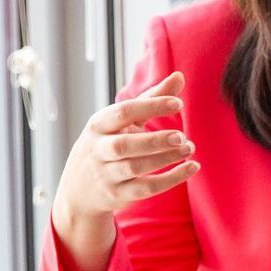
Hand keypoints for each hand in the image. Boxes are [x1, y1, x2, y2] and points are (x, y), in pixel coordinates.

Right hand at [54, 71, 198, 225]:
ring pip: (135, 167)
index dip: (151, 106)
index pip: (123, 112)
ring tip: (189, 148)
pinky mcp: (117, 195)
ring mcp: (106, 174)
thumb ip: (151, 98)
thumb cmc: (107, 144)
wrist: (78, 191)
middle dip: (154, 140)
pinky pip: (146, 188)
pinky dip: (171, 179)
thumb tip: (180, 75)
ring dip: (166, 159)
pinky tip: (192, 168)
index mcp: (99, 125)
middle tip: (181, 136)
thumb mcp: (123, 121)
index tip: (178, 103)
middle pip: (124, 145)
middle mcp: (98, 150)